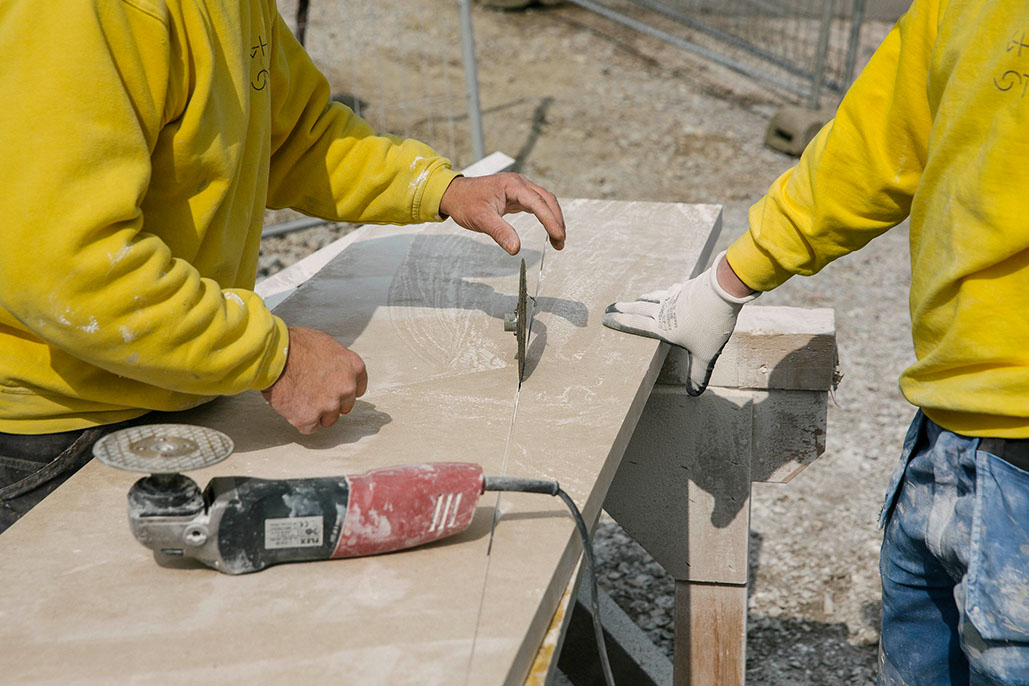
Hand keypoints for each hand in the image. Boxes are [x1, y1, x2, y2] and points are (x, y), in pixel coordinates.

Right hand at [261, 326, 367, 433]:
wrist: (274, 355)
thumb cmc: (295, 345)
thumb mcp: (326, 343)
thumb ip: (337, 361)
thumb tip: (336, 368)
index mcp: (353, 367)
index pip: (359, 388)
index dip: (344, 391)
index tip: (336, 391)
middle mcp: (346, 388)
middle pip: (344, 406)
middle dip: (330, 402)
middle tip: (313, 393)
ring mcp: (329, 405)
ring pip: (329, 419)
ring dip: (316, 413)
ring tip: (301, 398)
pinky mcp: (310, 418)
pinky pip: (310, 427)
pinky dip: (301, 420)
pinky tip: (294, 407)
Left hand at [438, 173, 564, 254]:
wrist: (453, 193)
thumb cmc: (465, 202)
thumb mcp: (481, 220)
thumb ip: (500, 233)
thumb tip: (516, 248)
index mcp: (512, 185)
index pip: (538, 203)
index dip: (550, 220)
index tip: (558, 236)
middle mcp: (518, 183)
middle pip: (547, 200)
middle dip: (556, 221)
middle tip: (560, 242)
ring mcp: (518, 188)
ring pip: (544, 201)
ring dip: (553, 218)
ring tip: (557, 239)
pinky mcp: (516, 195)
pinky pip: (536, 204)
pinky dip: (545, 216)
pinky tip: (548, 228)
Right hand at [602, 252, 758, 395]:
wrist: (723, 292)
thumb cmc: (711, 326)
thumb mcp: (705, 355)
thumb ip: (697, 375)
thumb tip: (693, 394)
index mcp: (662, 327)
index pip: (635, 324)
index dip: (619, 322)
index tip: (605, 319)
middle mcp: (663, 311)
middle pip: (638, 308)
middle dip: (622, 308)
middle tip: (609, 307)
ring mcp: (673, 297)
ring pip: (652, 297)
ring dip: (640, 299)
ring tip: (635, 300)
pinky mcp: (685, 288)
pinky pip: (669, 291)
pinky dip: (663, 292)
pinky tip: (667, 291)